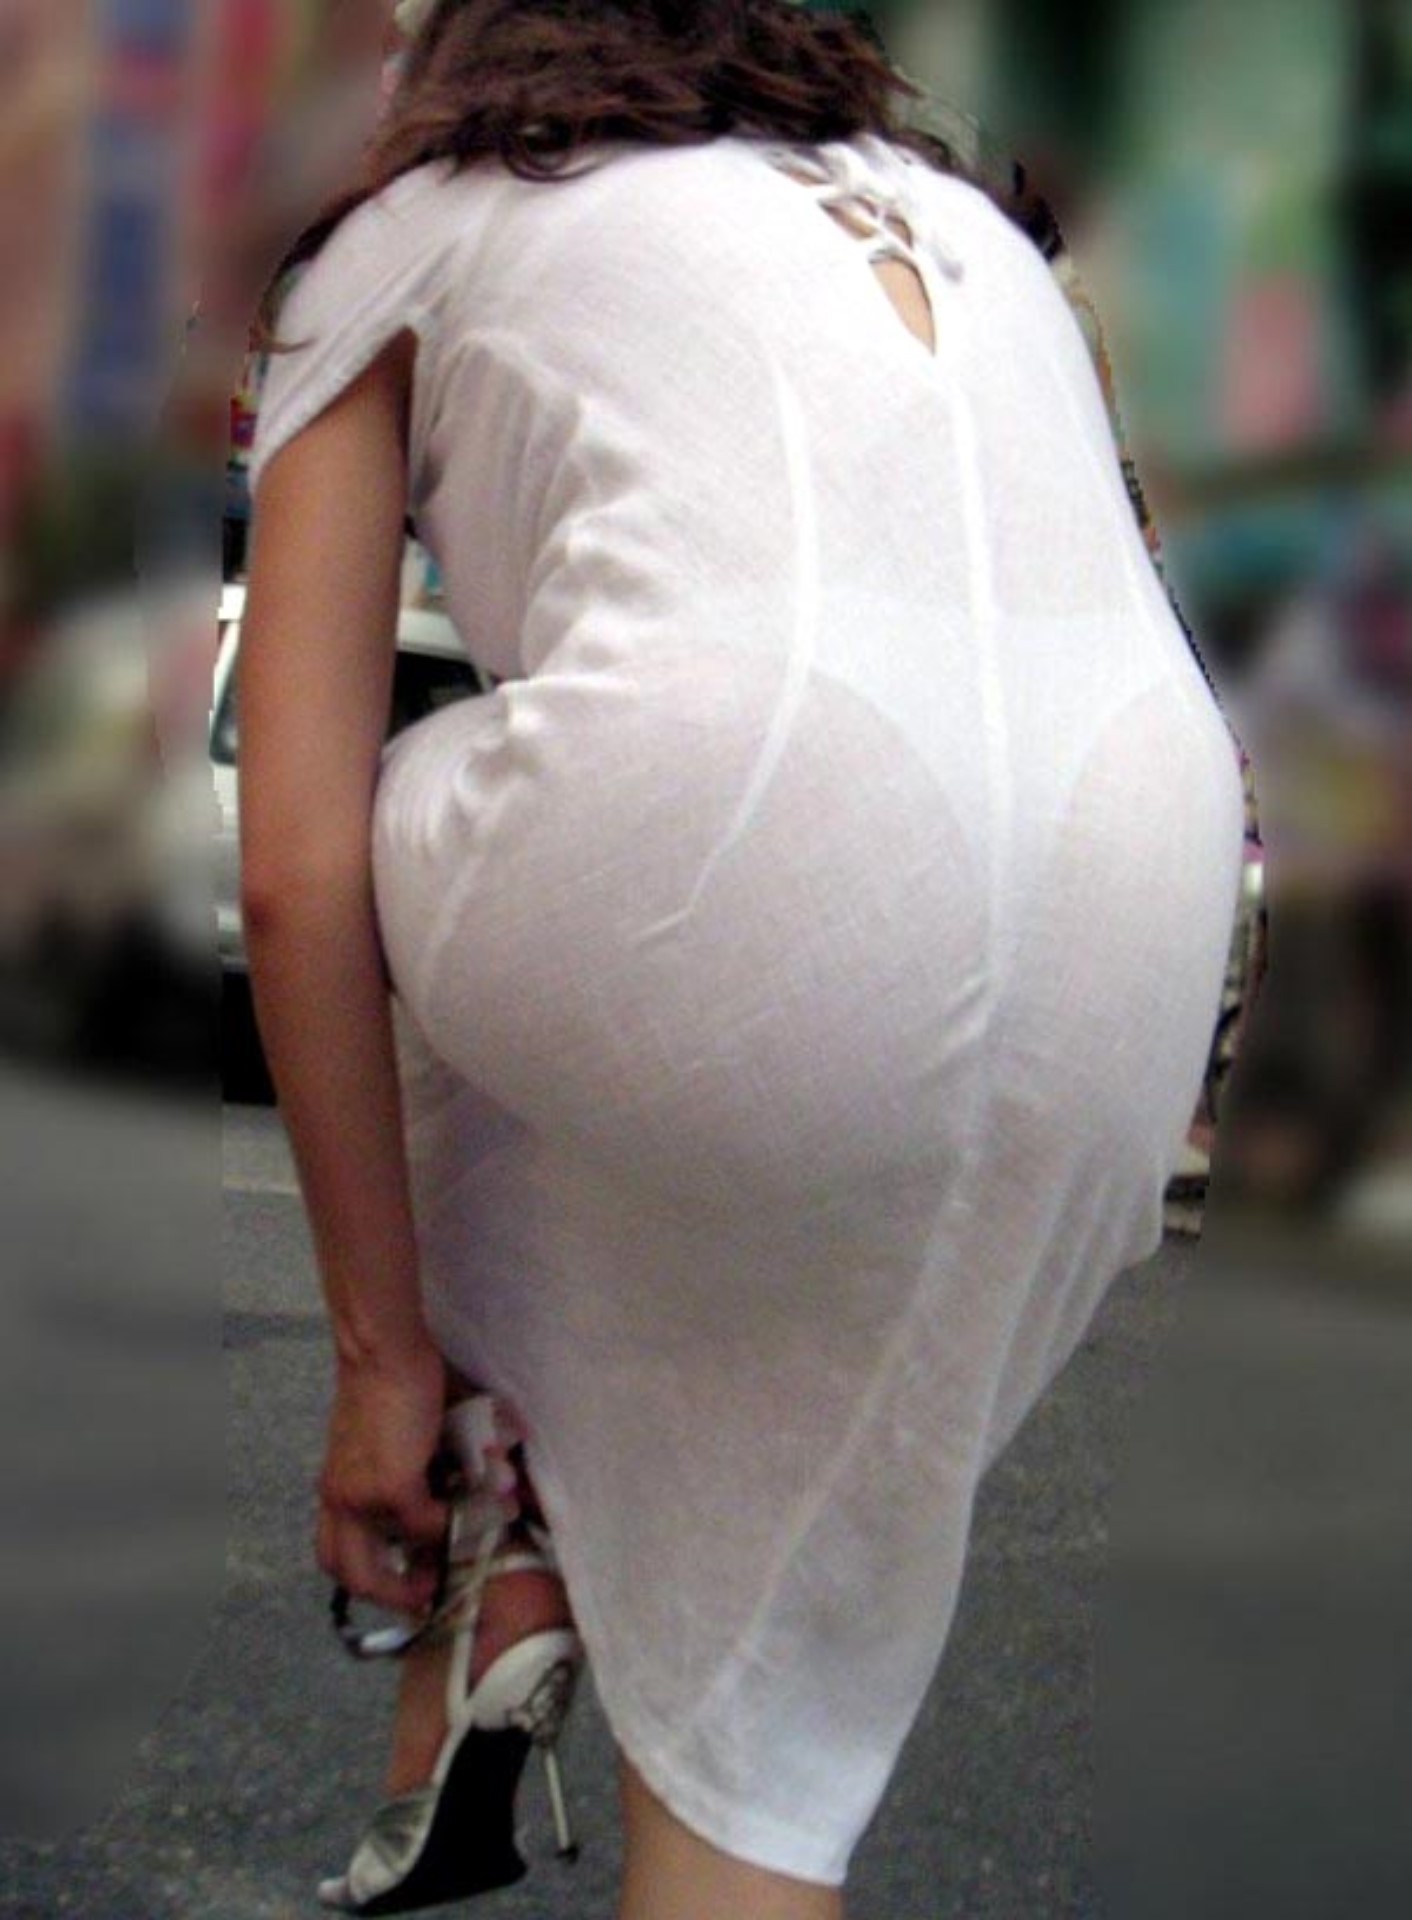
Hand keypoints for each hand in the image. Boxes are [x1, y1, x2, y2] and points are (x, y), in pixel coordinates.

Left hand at [316, 1343, 449, 1616]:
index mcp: (338, 1484)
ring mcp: (360, 1497)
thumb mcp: (404, 1435)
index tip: (412, 1574)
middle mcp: (340, 1497)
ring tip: (460, 1558)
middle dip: (388, 1593)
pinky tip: (475, 1507)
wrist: (384, 1350)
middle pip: (347, 1572)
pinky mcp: (391, 1487)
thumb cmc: (396, 1377)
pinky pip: (426, 1526)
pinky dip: (453, 1524)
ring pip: (384, 1560)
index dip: (371, 1569)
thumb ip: (430, 1463)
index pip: (338, 1546)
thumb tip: (481, 1477)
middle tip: (426, 1594)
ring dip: (422, 1568)